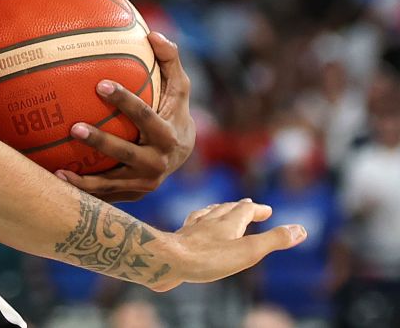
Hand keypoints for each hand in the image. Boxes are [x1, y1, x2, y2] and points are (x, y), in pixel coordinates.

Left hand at [57, 31, 194, 200]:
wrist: (179, 156)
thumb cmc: (172, 111)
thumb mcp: (178, 87)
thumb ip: (169, 59)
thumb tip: (153, 33)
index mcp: (168, 136)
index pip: (146, 117)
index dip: (125, 101)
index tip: (100, 84)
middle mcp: (157, 164)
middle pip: (126, 154)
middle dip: (101, 142)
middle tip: (73, 127)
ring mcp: (142, 184)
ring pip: (110, 182)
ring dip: (85, 178)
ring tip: (57, 168)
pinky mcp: (128, 196)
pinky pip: (101, 194)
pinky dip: (80, 189)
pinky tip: (53, 178)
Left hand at [156, 199, 304, 290]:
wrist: (166, 260)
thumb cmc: (208, 257)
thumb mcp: (248, 251)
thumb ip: (274, 240)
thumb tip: (301, 230)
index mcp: (228, 222)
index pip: (245, 209)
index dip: (258, 210)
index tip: (267, 210)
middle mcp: (209, 221)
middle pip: (226, 209)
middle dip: (240, 208)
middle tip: (248, 205)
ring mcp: (192, 229)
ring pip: (207, 215)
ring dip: (218, 211)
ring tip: (220, 210)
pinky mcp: (179, 239)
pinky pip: (190, 226)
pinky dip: (197, 223)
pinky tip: (192, 228)